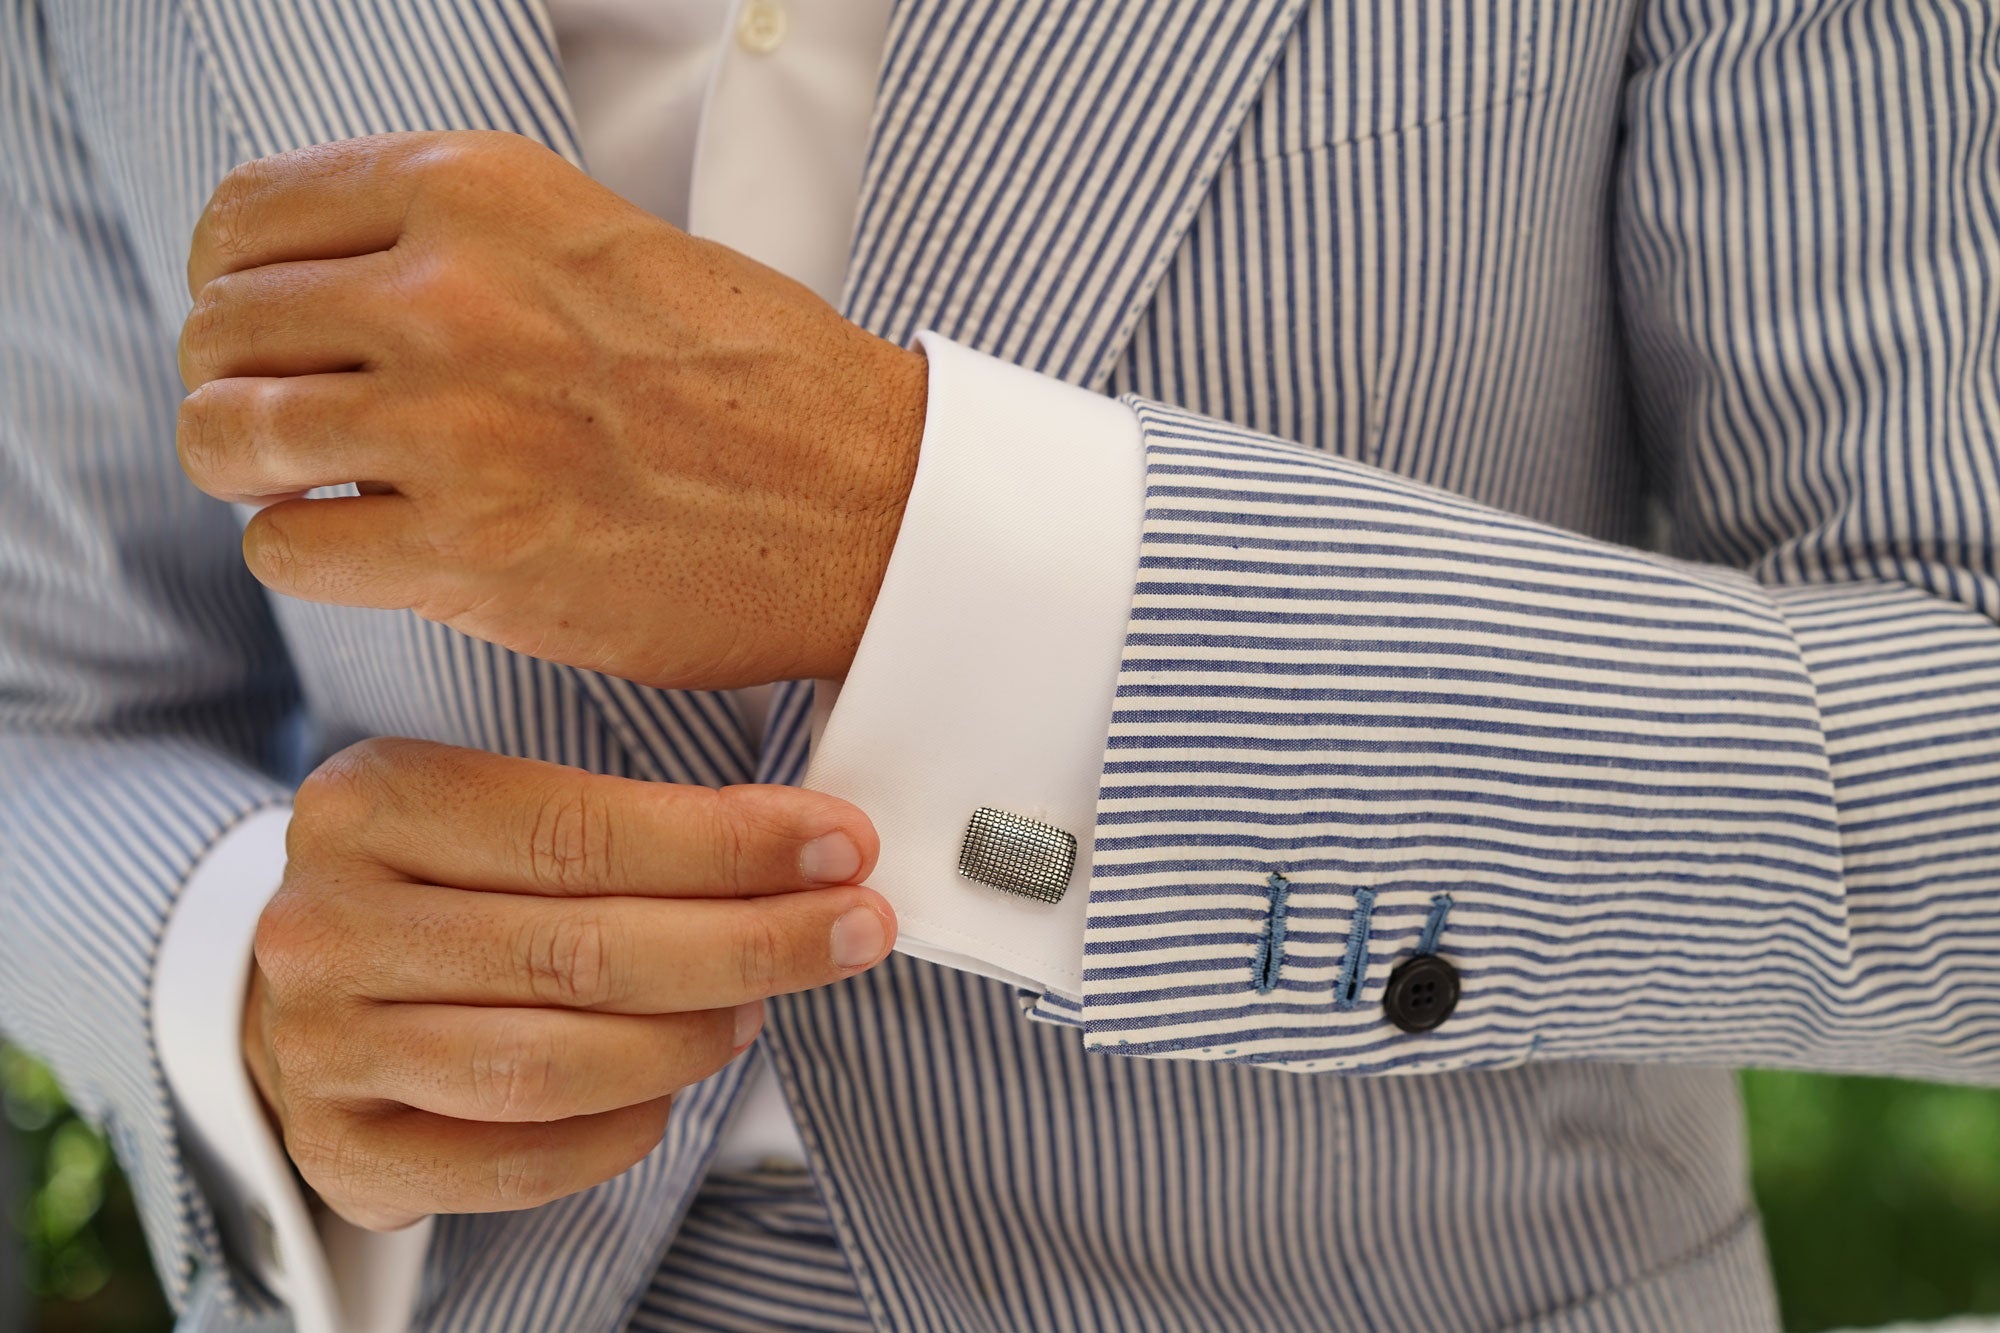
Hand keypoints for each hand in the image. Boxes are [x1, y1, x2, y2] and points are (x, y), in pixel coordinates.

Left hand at [176, 131, 927, 690]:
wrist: (867, 501)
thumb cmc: (760, 382)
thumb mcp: (603, 239)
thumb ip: (462, 244)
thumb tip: (331, 291)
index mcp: (480, 191)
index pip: (248, 216)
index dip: (239, 284)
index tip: (274, 331)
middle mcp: (450, 293)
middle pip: (222, 327)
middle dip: (241, 382)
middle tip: (297, 423)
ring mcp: (453, 424)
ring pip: (225, 435)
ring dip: (254, 471)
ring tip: (316, 487)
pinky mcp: (469, 549)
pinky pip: (285, 549)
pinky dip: (308, 554)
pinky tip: (371, 548)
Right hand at [244, 737, 896, 1230]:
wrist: (305, 984)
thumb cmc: (444, 884)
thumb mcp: (498, 811)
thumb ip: (628, 822)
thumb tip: (810, 844)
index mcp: (370, 803)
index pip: (580, 830)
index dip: (729, 844)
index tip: (841, 845)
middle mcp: (327, 924)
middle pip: (579, 950)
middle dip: (749, 941)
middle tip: (852, 929)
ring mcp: (322, 1046)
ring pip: (551, 1063)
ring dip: (690, 1039)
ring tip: (759, 1009)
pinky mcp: (342, 1150)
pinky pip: (516, 1160)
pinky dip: (620, 1131)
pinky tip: (670, 1091)